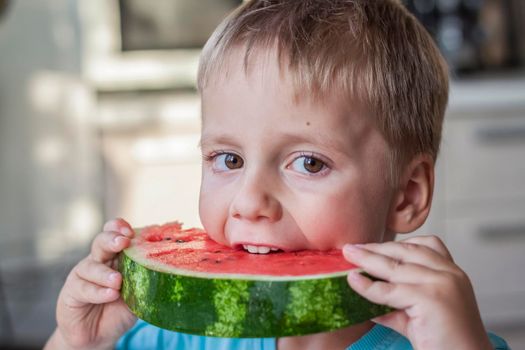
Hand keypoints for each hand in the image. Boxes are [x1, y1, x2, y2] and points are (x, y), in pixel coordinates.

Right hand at [45, 218, 136, 349]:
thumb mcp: (136, 295)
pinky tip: (110, 295)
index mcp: (116, 256)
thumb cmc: (118, 310)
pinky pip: (83, 288)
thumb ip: (145, 282)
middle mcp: (98, 261)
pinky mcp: (71, 292)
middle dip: (112, 239)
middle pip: (101, 242)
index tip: (131, 232)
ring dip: (105, 272)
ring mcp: (83, 275)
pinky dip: (98, 291)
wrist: (97, 335)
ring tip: (118, 281)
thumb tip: (163, 274)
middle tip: (124, 242)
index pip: (115, 233)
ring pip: (90, 265)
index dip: (120, 228)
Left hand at [343, 235, 492, 349]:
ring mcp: (441, 284)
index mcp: (452, 272)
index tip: (370, 246)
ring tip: (348, 256)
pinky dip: (367, 286)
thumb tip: (364, 289)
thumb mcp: (418, 313)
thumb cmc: (444, 342)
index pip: (423, 245)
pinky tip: (353, 281)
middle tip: (351, 248)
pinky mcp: (430, 299)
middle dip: (376, 248)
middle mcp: (449, 273)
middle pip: (405, 251)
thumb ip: (395, 300)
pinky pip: (389, 291)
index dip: (393, 244)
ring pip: (394, 268)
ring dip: (367, 261)